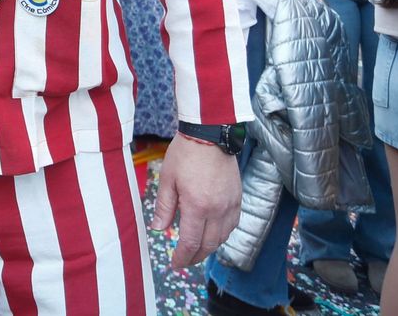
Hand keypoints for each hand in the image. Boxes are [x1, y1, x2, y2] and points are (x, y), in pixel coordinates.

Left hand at [153, 133, 242, 265]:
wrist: (211, 133)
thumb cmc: (185, 153)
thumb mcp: (168, 179)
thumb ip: (164, 207)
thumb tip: (159, 229)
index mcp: (197, 206)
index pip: (191, 243)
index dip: (182, 257)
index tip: (174, 263)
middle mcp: (217, 210)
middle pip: (208, 245)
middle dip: (195, 257)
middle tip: (183, 261)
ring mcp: (230, 205)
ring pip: (222, 238)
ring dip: (209, 248)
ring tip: (196, 250)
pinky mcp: (238, 198)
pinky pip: (233, 225)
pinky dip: (222, 235)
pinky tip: (213, 234)